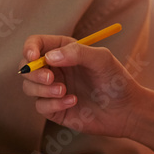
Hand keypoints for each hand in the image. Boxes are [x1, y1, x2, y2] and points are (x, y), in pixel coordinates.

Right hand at [19, 34, 144, 138]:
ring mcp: (53, 90)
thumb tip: (48, 57)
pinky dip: (53, 105)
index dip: (29, 48)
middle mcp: (54, 69)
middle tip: (50, 78)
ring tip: (64, 91)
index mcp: (63, 51)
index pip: (36, 44)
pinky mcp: (55, 110)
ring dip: (43, 90)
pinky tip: (73, 102)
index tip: (32, 56)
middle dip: (33, 73)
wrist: (126, 110)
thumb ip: (77, 53)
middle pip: (26, 67)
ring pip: (29, 87)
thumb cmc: (116, 80)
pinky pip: (41, 106)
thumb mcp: (102, 59)